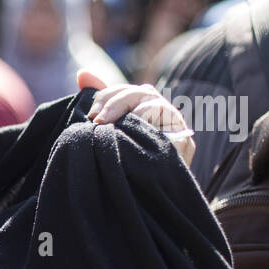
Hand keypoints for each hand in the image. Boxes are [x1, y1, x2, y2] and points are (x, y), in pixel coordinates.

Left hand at [77, 70, 195, 168]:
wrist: (140, 195)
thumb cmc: (123, 161)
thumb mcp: (108, 130)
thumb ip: (101, 103)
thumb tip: (82, 73)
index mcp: (144, 107)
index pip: (128, 90)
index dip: (108, 95)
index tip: (91, 113)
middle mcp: (162, 113)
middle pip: (144, 93)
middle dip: (118, 103)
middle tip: (99, 121)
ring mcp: (176, 128)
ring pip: (159, 107)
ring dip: (135, 113)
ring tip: (115, 128)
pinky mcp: (185, 146)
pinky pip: (172, 131)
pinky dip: (154, 130)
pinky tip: (136, 137)